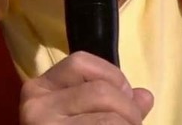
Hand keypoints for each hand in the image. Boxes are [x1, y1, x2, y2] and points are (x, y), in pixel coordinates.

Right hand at [20, 51, 152, 124]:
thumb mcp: (81, 119)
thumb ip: (111, 107)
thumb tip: (144, 96)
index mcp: (39, 89)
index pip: (80, 62)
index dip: (111, 76)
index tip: (124, 98)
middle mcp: (36, 105)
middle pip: (102, 90)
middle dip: (129, 110)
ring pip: (111, 118)